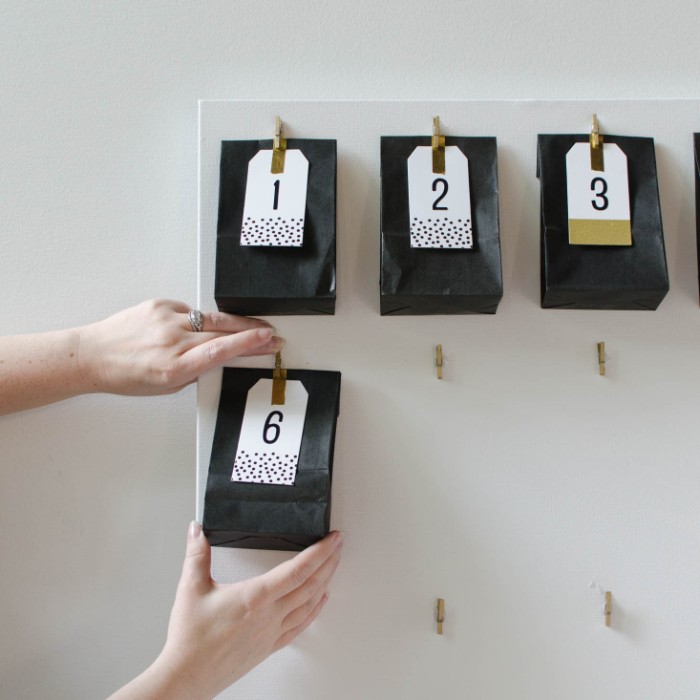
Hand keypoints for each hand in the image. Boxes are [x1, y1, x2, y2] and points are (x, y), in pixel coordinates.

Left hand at [78, 299, 281, 395]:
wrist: (94, 355)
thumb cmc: (126, 375)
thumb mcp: (166, 387)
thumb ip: (195, 372)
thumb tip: (221, 358)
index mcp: (174, 367)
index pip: (221, 351)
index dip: (248, 344)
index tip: (266, 340)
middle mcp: (171, 341)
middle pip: (223, 331)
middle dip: (251, 333)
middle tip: (269, 334)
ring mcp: (165, 320)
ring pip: (211, 318)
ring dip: (233, 323)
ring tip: (249, 326)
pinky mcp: (159, 305)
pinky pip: (189, 311)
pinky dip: (196, 319)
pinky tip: (195, 327)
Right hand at [110, 524, 342, 698]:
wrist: (187, 677)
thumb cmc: (190, 639)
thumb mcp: (191, 588)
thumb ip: (197, 554)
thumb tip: (197, 530)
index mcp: (256, 597)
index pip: (299, 569)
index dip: (320, 551)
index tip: (333, 538)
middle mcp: (270, 615)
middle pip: (311, 584)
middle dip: (329, 562)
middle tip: (339, 545)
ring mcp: (271, 633)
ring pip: (309, 604)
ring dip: (325, 583)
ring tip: (333, 567)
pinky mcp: (268, 646)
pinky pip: (300, 625)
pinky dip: (315, 610)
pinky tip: (320, 602)